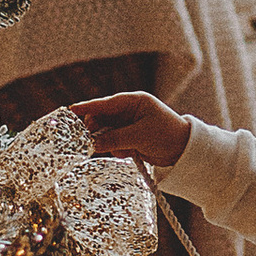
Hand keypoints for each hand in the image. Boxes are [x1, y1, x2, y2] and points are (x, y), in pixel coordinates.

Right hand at [70, 90, 188, 169]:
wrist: (185, 152)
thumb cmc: (167, 136)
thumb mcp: (140, 136)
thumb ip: (115, 138)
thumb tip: (93, 143)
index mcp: (134, 102)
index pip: (106, 103)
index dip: (87, 107)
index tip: (71, 111)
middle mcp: (129, 111)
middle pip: (102, 118)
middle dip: (97, 130)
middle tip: (90, 141)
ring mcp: (129, 125)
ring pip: (106, 133)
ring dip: (110, 143)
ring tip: (125, 150)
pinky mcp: (130, 138)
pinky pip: (114, 143)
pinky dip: (118, 149)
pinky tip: (131, 154)